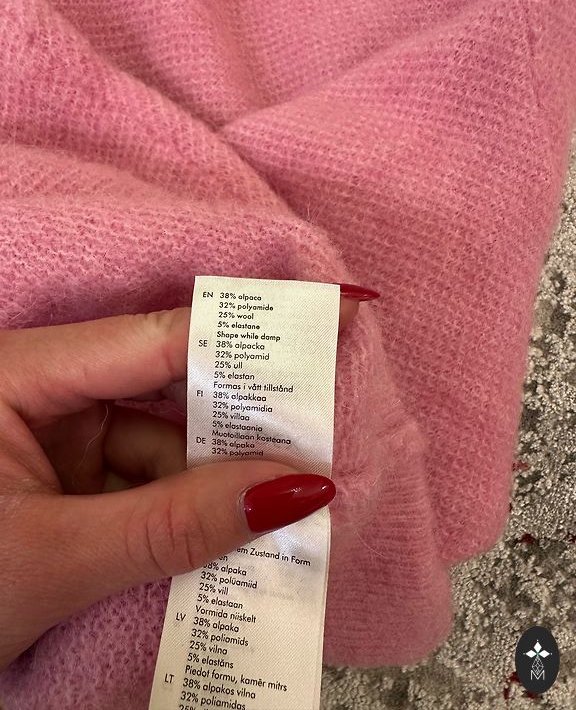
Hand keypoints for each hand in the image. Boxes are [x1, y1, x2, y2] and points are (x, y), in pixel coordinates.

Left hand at [0, 298, 357, 669]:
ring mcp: (59, 436)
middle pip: (168, 384)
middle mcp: (43, 391)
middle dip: (240, 420)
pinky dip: (191, 506)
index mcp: (17, 376)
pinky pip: (151, 477)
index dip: (245, 333)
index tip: (331, 316)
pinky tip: (228, 535)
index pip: (153, 339)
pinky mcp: (72, 477)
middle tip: (319, 435)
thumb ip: (175, 524)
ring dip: (220, 476)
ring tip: (286, 506)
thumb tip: (295, 491)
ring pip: (166, 438)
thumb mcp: (58, 560)